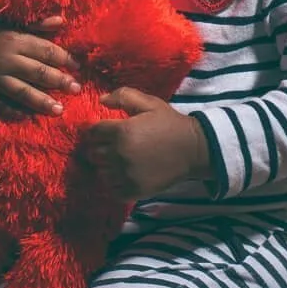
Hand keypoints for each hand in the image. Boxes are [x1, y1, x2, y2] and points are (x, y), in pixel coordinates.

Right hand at [0, 14, 80, 114]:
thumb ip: (37, 24)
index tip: (78, 66)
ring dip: (41, 102)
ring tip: (59, 110)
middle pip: (36, 72)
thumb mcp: (14, 21)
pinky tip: (28, 116)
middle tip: (76, 89)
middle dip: (59, 81)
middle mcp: (4, 59)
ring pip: (20, 92)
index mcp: (14, 40)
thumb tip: (61, 21)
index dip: (64, 58)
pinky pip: (0, 103)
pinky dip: (13, 111)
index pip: (45, 51)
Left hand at [83, 87, 212, 198]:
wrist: (193, 149)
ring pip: (101, 171)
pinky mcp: (134, 190)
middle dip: (99, 147)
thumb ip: (123, 96)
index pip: (93, 132)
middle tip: (112, 145)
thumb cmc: (170, 123)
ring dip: (106, 165)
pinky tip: (124, 175)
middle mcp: (120, 154)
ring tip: (119, 160)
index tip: (106, 131)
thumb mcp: (149, 103)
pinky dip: (114, 183)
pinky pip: (112, 189)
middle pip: (93, 152)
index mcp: (122, 131)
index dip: (98, 130)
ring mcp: (126, 175)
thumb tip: (101, 100)